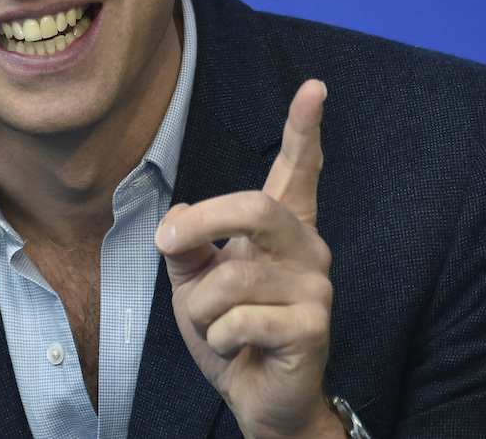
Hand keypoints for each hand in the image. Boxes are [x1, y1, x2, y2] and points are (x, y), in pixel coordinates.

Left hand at [155, 80, 340, 438]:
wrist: (256, 398)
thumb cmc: (229, 332)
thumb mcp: (194, 281)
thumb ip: (186, 245)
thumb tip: (178, 218)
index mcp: (282, 230)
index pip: (299, 171)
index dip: (304, 129)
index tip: (314, 88)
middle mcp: (307, 249)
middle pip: (255, 207)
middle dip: (202, 222)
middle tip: (169, 242)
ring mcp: (316, 286)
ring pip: (229, 276)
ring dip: (200, 310)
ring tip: (216, 328)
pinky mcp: (313, 325)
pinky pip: (237, 319)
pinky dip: (217, 339)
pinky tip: (239, 349)